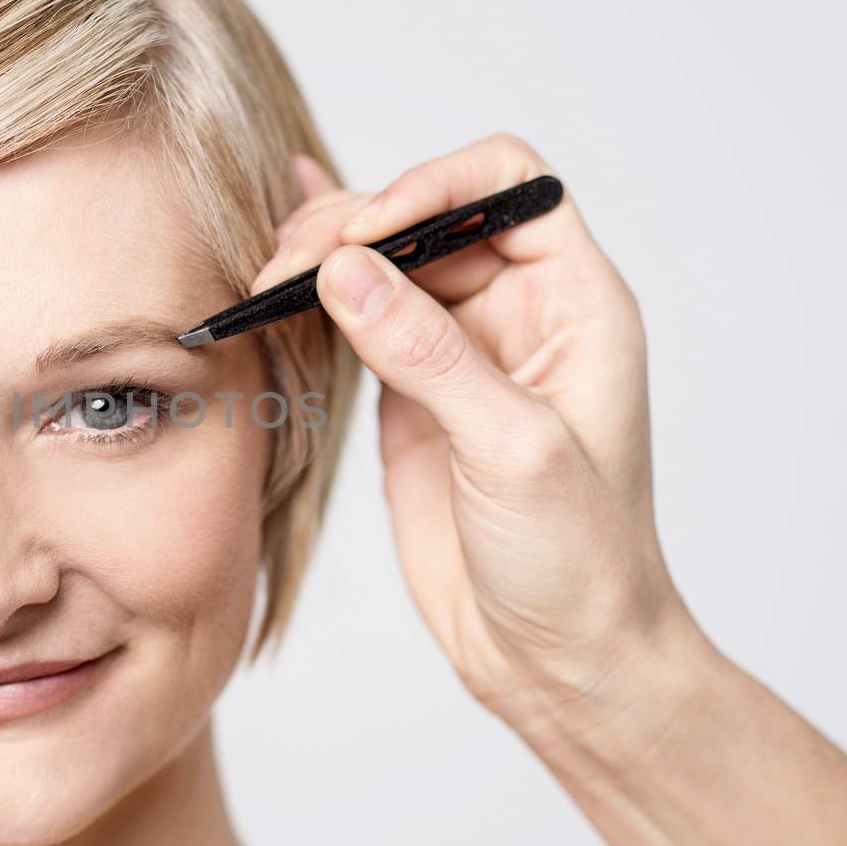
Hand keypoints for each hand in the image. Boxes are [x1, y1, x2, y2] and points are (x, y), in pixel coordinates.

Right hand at [257, 133, 703, 741]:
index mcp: (575, 304)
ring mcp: (456, 354)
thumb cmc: (580, 562)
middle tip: (285, 269)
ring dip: (320, 260)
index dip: (433, 187)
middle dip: (353, 226)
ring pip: (381, 266)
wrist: (557, 659)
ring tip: (266, 284)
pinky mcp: (407, 397)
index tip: (366, 234)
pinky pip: (357, 322)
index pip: (507, 186)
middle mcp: (517, 314)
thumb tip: (344, 271)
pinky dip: (311, 299)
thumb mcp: (513, 450)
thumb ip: (428, 354)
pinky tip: (275, 264)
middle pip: (426, 218)